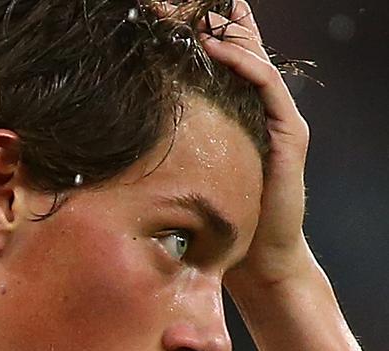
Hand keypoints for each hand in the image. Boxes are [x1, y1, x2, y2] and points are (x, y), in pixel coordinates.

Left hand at [194, 1, 314, 286]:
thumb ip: (180, 149)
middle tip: (200, 1)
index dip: (213, 40)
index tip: (186, 18)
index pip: (228, 69)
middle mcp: (261, 114)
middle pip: (246, 57)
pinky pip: (268, 87)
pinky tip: (220, 49)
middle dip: (225, 25)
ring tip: (203, 15)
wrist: (256, 253)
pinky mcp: (290, 134)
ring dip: (231, 36)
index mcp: (240, 119)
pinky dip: (245, 65)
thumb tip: (132, 134)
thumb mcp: (193, 173)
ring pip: (257, 64)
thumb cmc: (222, 217)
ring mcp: (279, 120)